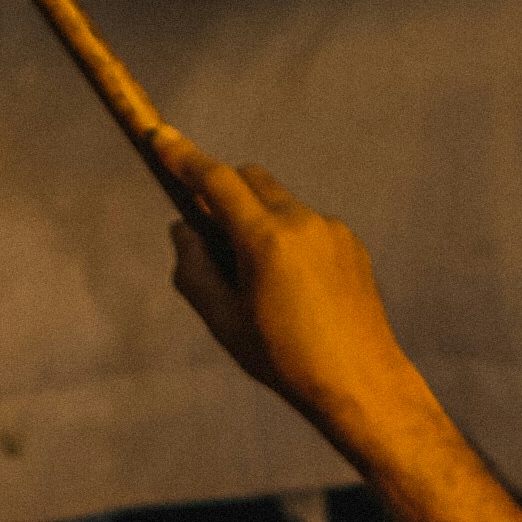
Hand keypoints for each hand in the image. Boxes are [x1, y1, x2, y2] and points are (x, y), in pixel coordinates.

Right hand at [158, 135, 413, 442]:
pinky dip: (290, 242)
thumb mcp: (225, 323)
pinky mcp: (351, 242)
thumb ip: (195, 271)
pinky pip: (309, 227)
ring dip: (259, 222)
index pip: (217, 182)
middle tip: (210, 233)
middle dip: (225, 190)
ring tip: (261, 285)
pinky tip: (297, 294)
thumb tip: (183, 230)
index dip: (184, 159)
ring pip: (281, 204)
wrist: (360, 383)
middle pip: (251, 178)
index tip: (161, 138)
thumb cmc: (285, 361)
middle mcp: (302, 222)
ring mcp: (331, 229)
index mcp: (266, 240)